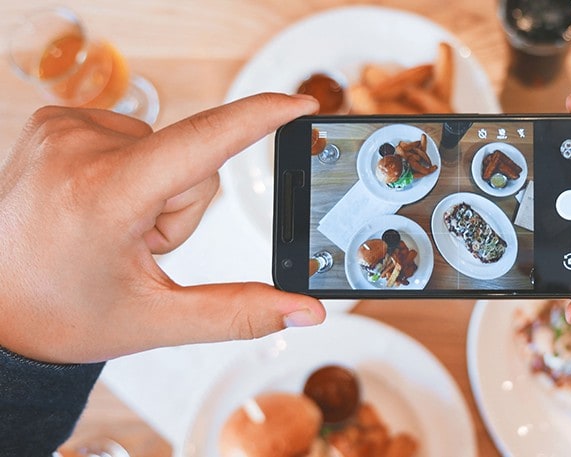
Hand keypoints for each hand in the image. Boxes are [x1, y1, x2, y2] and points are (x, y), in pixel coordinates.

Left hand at [0, 93, 325, 363]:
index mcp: (104, 196)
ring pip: (165, 148)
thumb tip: (305, 312)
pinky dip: (131, 172)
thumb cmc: (61, 314)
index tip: (301, 103)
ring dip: (156, 190)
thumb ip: (240, 313)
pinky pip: (133, 136)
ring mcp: (62, 129)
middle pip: (192, 160)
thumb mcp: (156, 320)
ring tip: (112, 228)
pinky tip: (98, 204)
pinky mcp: (56, 121)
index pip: (203, 142)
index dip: (260, 118)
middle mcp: (79, 148)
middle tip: (137, 246)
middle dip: (182, 206)